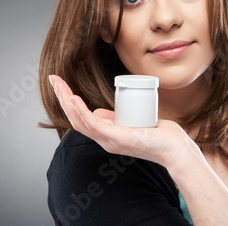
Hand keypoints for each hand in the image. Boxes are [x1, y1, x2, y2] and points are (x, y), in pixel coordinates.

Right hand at [49, 75, 196, 168]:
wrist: (174, 147)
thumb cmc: (156, 134)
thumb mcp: (128, 121)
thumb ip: (113, 118)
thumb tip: (97, 111)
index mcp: (104, 134)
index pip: (78, 117)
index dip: (66, 100)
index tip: (58, 83)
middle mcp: (102, 138)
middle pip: (73, 117)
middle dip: (61, 97)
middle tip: (53, 79)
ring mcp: (108, 140)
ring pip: (79, 120)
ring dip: (66, 101)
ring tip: (59, 85)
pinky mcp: (116, 138)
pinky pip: (93, 124)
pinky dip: (80, 111)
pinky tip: (73, 99)